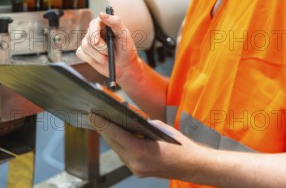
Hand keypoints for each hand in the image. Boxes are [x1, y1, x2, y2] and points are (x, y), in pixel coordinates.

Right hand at [76, 12, 139, 80]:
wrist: (124, 66)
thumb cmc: (126, 49)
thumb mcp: (124, 35)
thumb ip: (115, 22)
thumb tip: (101, 14)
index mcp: (103, 24)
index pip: (93, 24)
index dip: (94, 33)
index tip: (96, 42)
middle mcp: (94, 31)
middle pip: (89, 37)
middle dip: (100, 48)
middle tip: (109, 52)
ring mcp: (87, 41)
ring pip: (85, 47)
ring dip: (98, 56)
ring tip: (108, 57)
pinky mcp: (84, 51)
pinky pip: (80, 53)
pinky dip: (91, 59)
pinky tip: (100, 59)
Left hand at [90, 114, 205, 179]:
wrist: (193, 166)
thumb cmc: (180, 146)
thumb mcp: (160, 128)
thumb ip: (141, 124)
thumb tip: (127, 118)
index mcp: (141, 152)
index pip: (116, 134)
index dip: (102, 123)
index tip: (93, 114)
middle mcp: (136, 163)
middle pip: (113, 142)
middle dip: (103, 128)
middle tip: (95, 115)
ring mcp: (136, 169)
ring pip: (117, 149)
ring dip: (110, 136)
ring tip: (103, 122)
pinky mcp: (138, 171)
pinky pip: (124, 155)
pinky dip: (119, 143)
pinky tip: (117, 134)